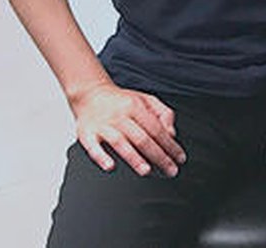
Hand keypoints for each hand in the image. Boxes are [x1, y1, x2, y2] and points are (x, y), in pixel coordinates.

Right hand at [69, 82, 184, 176]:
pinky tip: (110, 166)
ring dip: (133, 158)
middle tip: (170, 170)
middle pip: (141, 138)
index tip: (179, 159)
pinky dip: (101, 157)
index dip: (170, 145)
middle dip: (158, 156)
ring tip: (146, 170)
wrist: (90, 93)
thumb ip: (164, 114)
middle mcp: (119, 116)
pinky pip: (92, 147)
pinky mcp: (86, 134)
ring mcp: (102, 125)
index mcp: (135, 106)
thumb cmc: (122, 101)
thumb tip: (172, 134)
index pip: (157, 129)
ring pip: (120, 142)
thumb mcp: (147, 100)